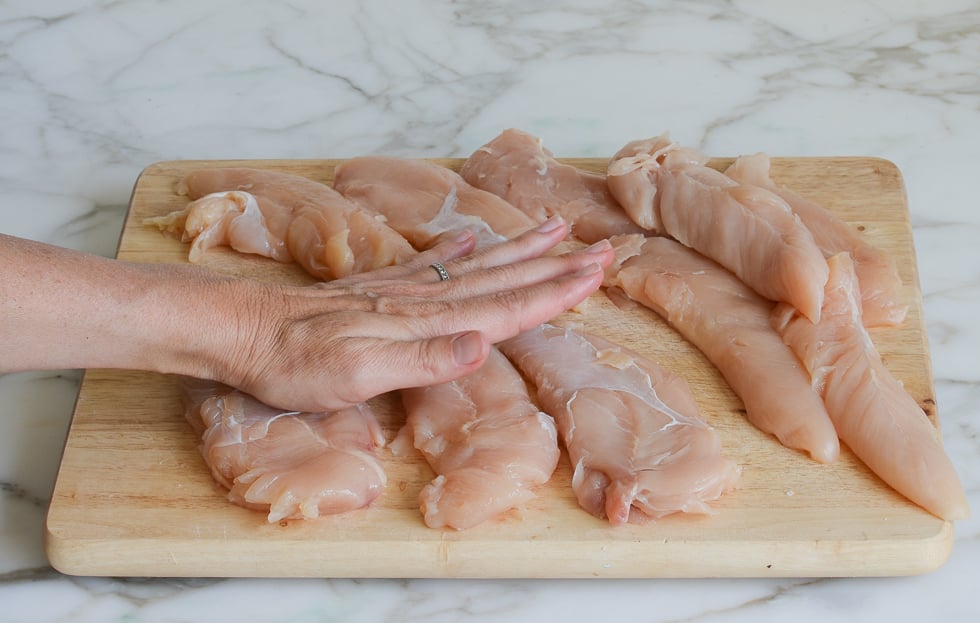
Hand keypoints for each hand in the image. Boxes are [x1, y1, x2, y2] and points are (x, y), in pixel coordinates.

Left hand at [219, 217, 613, 410]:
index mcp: (426, 322)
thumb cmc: (297, 363)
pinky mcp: (380, 290)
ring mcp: (402, 291)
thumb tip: (484, 342)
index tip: (593, 275)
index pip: (504, 308)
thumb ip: (425, 360)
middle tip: (598, 250)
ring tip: (554, 229)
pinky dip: (461, 248)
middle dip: (552, 267)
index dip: (551, 293)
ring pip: (475, 266)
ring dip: (519, 251)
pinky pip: (433, 262)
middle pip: (501, 280)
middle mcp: (422, 299)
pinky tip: (475, 236)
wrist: (243, 331)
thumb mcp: (359, 376)